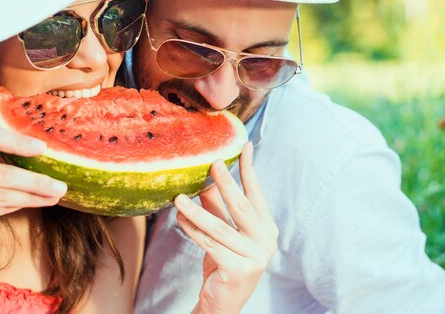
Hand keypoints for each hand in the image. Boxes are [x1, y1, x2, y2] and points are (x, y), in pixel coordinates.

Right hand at [0, 124, 65, 252]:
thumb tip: (23, 160)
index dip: (16, 140)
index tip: (42, 147)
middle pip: (3, 174)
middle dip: (36, 181)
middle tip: (61, 184)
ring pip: (3, 196)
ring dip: (33, 197)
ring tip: (54, 196)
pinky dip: (16, 207)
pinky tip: (32, 204)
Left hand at [174, 142, 277, 313]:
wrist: (223, 302)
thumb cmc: (224, 262)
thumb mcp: (222, 231)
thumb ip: (216, 207)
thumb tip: (206, 178)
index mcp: (266, 228)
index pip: (256, 193)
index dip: (249, 169)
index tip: (245, 146)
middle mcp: (265, 241)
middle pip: (242, 206)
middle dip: (226, 182)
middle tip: (212, 162)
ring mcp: (255, 256)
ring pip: (219, 227)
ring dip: (196, 210)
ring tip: (178, 197)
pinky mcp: (238, 269)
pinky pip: (210, 244)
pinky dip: (193, 231)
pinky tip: (180, 220)